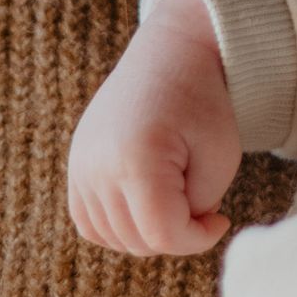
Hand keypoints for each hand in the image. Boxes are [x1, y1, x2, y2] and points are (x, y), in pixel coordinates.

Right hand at [67, 0, 241, 255]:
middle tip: (201, 207)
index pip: (162, 235)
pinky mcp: (75, 165)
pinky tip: (149, 206)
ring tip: (177, 200)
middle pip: (136, 241)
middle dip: (175, 235)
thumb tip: (171, 237)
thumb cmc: (203, 103)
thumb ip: (196, 209)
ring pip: (111, 237)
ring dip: (148, 234)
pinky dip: (119, 227)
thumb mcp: (220, 157)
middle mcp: (97, 166)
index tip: (221, 219)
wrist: (171, 55)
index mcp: (137, 159)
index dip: (197, 239)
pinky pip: (90, 222)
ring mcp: (80, 166)